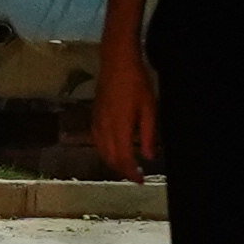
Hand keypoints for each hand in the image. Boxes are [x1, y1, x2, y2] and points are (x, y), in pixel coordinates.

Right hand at [94, 38, 157, 179]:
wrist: (117, 62)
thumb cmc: (137, 83)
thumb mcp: (149, 108)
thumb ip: (149, 134)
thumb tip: (149, 156)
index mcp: (120, 128)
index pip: (124, 159)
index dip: (132, 173)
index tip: (140, 181)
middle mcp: (105, 129)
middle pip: (111, 158)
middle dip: (123, 171)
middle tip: (135, 176)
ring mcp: (97, 122)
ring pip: (102, 151)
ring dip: (113, 163)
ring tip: (125, 167)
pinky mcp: (94, 116)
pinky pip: (96, 141)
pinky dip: (104, 151)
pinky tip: (110, 151)